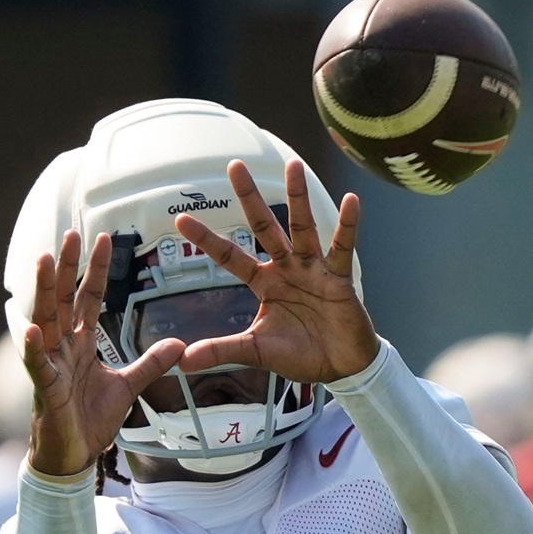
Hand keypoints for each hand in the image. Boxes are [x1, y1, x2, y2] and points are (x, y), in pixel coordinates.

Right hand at [23, 230, 182, 475]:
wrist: (74, 455)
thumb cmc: (91, 419)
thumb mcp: (128, 386)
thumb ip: (150, 363)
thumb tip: (180, 344)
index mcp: (81, 344)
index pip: (89, 298)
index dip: (96, 271)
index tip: (104, 240)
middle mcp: (63, 348)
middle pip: (65, 299)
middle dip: (69, 267)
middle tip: (72, 234)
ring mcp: (51, 366)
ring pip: (46, 322)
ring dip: (45, 291)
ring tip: (45, 260)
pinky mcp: (46, 390)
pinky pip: (37, 366)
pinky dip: (33, 348)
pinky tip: (31, 330)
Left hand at [175, 158, 379, 383]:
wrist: (341, 368)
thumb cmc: (301, 355)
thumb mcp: (256, 352)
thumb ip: (222, 350)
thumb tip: (183, 361)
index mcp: (264, 283)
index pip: (230, 256)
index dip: (207, 239)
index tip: (181, 219)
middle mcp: (286, 268)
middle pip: (264, 227)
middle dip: (249, 198)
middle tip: (234, 166)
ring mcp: (313, 269)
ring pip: (302, 226)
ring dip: (297, 197)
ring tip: (292, 165)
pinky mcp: (339, 277)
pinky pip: (342, 247)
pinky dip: (347, 225)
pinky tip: (351, 201)